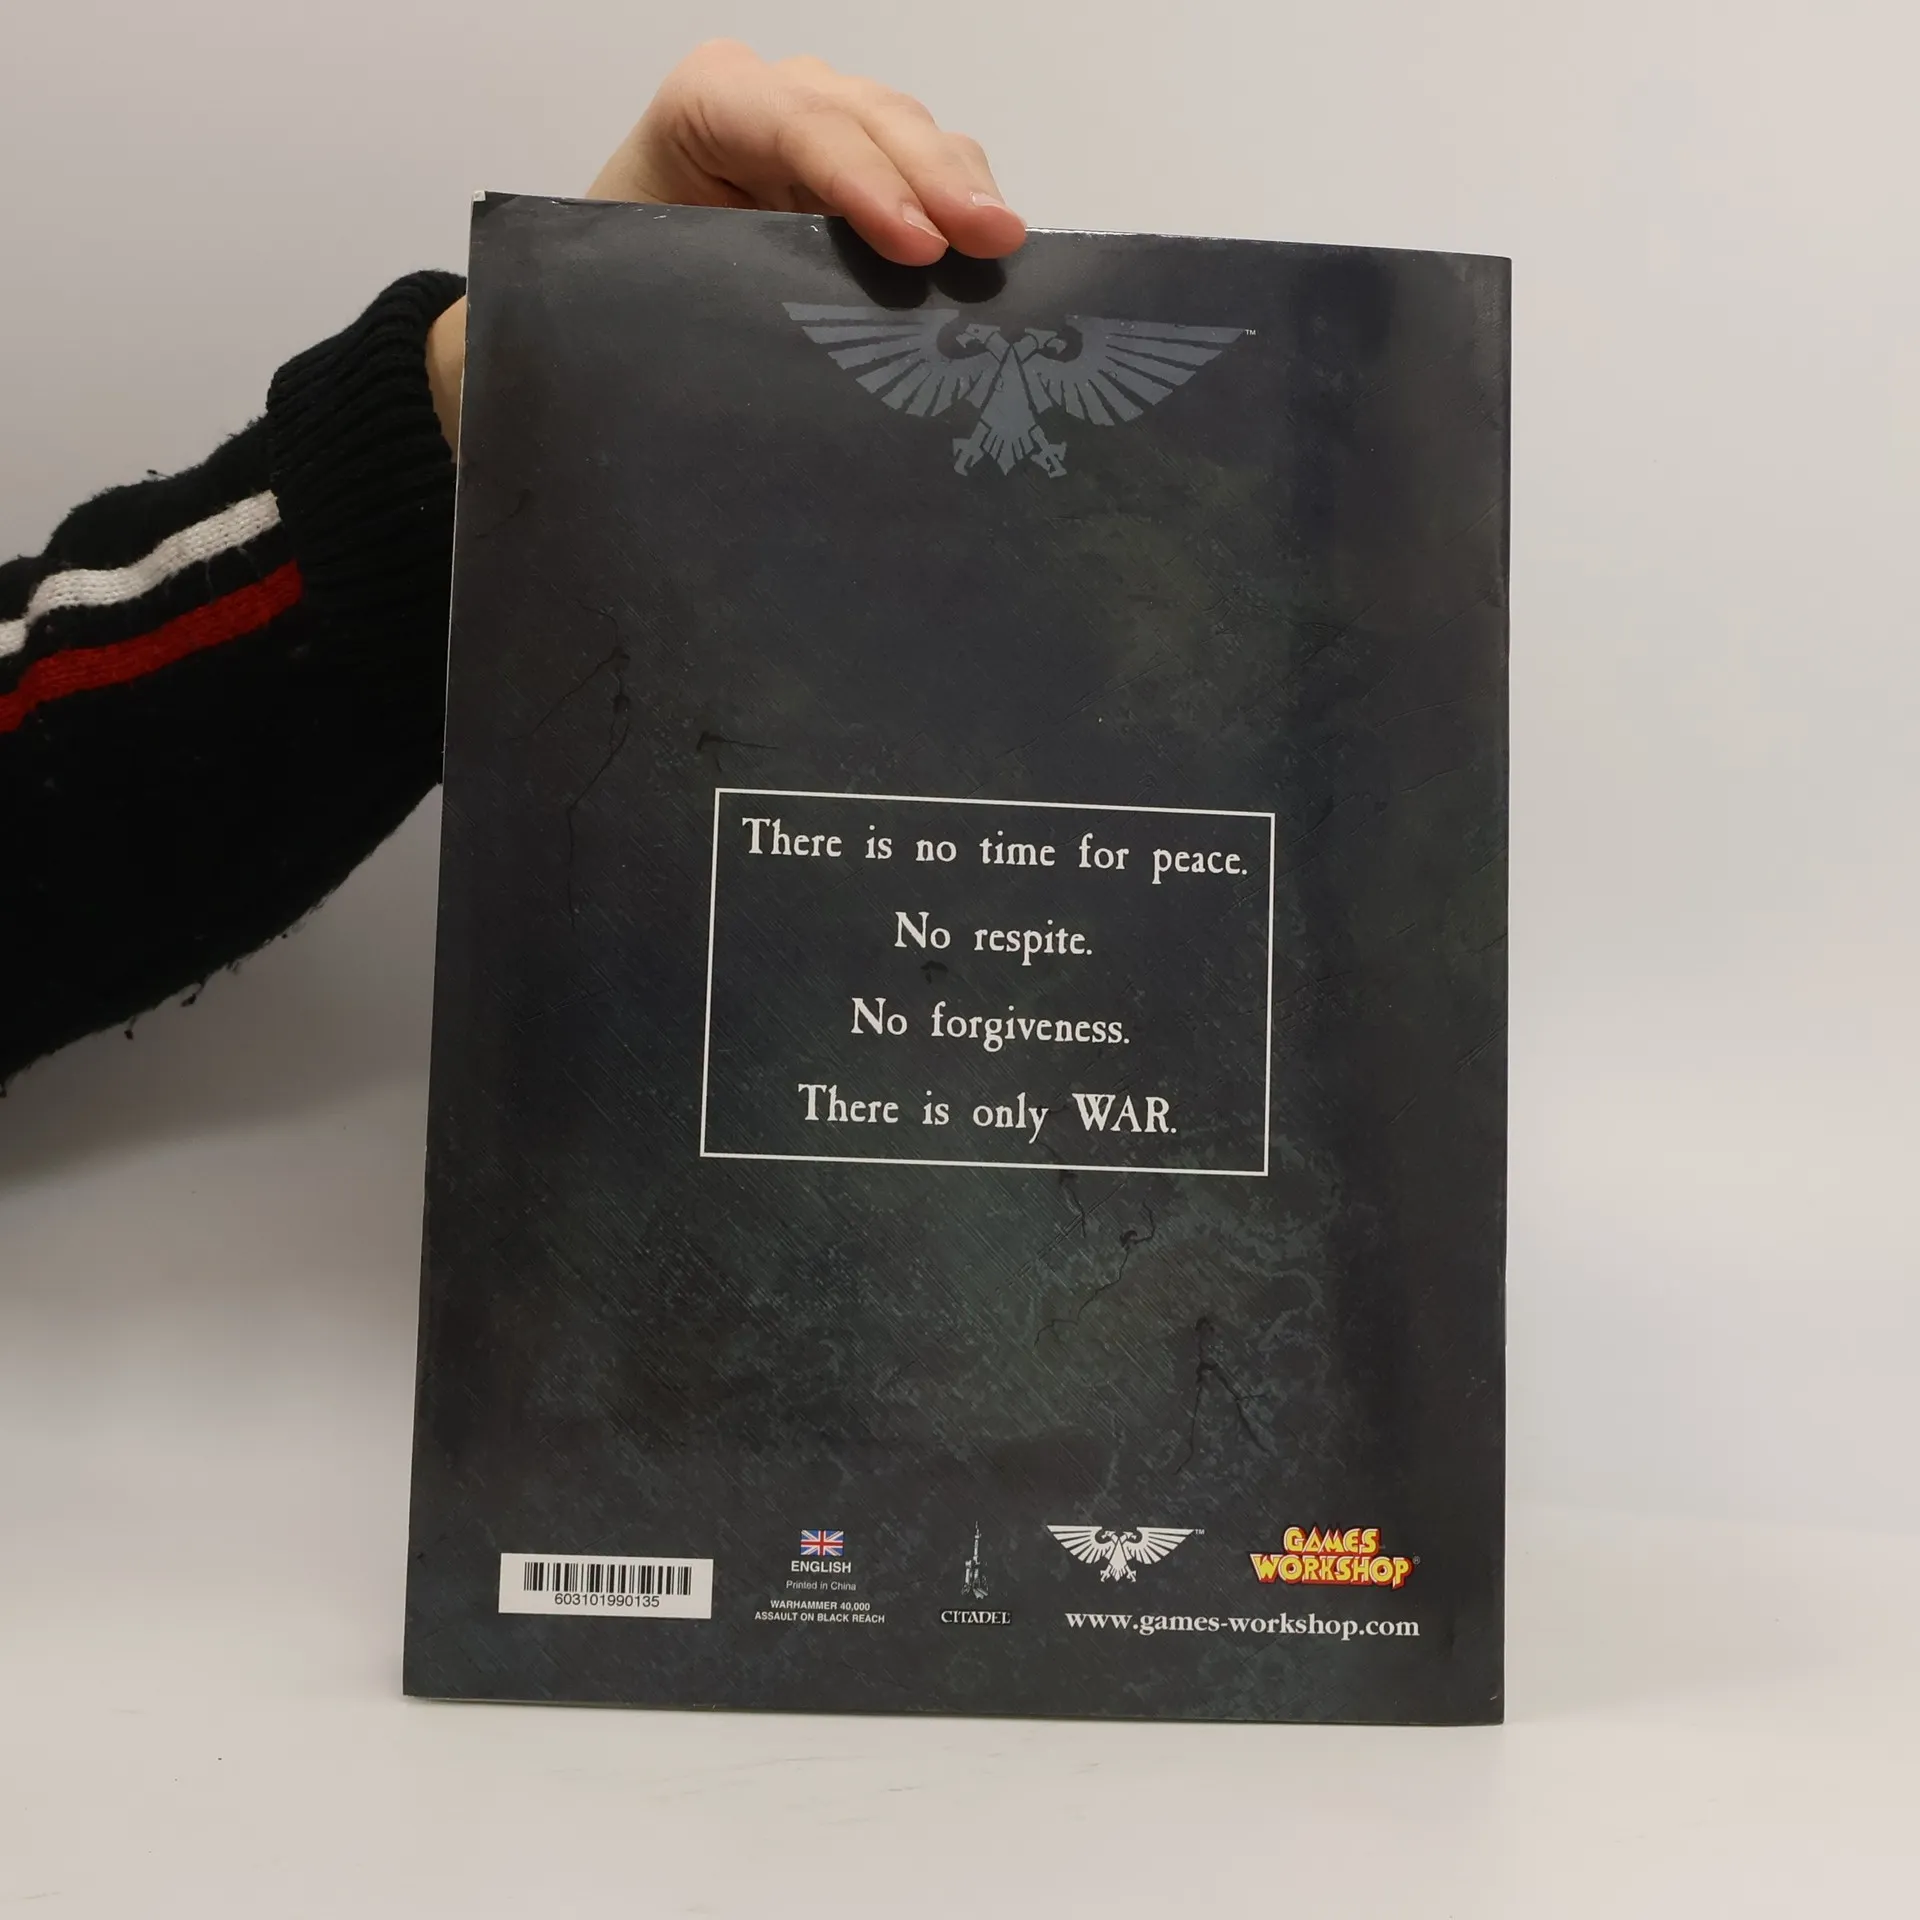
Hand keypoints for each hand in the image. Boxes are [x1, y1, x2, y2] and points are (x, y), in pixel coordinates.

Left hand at [428, 42, 1023, 447]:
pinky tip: (994, 252)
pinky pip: (926, 172)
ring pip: (908, 133)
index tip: (916, 247)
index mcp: (705, 108)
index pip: (793, 124)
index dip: (861, 180)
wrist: (623, 302)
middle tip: (992, 238)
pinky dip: (963, 207)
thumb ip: (687, 291)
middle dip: (934, 174)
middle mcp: (774, 101)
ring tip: (1004, 245)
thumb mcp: (637, 287)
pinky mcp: (866, 174)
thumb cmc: (627, 295)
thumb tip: (749, 338)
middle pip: (868, 115)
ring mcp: (827, 131)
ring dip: (961, 187)